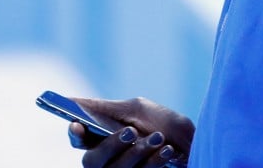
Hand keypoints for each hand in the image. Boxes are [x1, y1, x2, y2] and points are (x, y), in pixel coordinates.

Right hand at [67, 97, 194, 166]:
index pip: (78, 140)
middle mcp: (105, 161)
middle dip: (112, 145)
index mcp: (100, 138)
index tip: (77, 125)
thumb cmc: (161, 123)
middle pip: (92, 161)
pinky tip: (166, 151)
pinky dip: (152, 163)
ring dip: (138, 152)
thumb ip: (107, 109)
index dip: (75, 134)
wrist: (190, 145)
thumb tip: (72, 100)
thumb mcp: (136, 110)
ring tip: (158, 137)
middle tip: (132, 131)